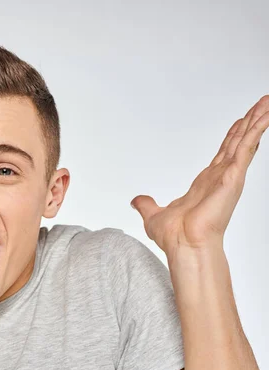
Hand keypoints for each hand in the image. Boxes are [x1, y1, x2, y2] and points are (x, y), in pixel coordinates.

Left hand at [130, 95, 268, 260]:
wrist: (183, 245)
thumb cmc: (175, 237)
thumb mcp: (153, 215)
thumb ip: (146, 205)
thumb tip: (136, 201)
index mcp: (206, 183)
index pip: (223, 153)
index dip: (233, 136)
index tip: (241, 122)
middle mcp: (221, 177)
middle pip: (238, 142)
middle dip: (250, 122)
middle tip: (263, 104)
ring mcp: (229, 176)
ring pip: (246, 140)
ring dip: (257, 120)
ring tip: (267, 102)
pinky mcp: (233, 176)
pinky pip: (247, 147)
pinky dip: (257, 129)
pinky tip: (265, 114)